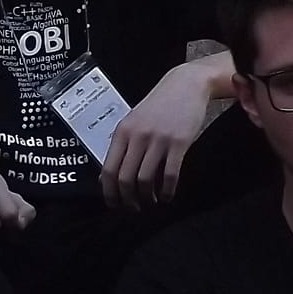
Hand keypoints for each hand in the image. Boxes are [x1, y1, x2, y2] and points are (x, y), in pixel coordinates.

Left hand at [100, 61, 214, 209]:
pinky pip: (169, 174)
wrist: (186, 84)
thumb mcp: (133, 121)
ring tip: (151, 202)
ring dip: (147, 198)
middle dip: (127, 200)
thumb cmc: (159, 105)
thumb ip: (121, 146)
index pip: (108, 170)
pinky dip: (166, 191)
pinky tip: (167, 195)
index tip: (114, 205)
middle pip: (124, 179)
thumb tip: (106, 176)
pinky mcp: (179, 142)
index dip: (109, 193)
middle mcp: (137, 136)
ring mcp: (158, 139)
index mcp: (122, 132)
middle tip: (134, 209)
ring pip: (144, 179)